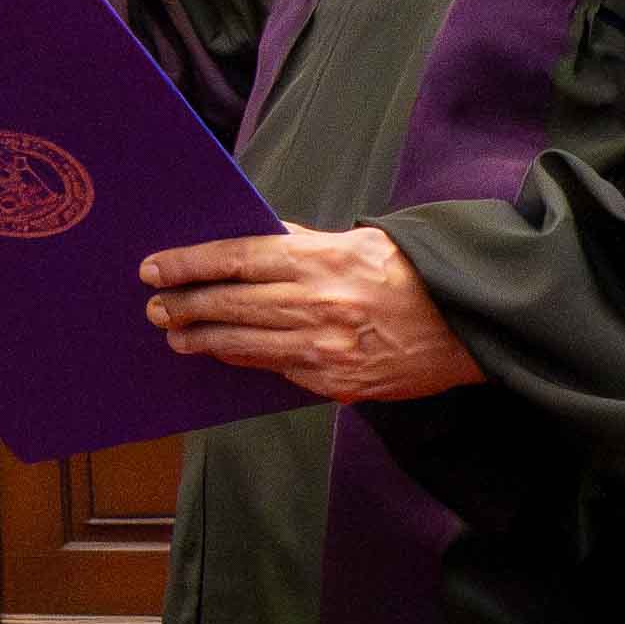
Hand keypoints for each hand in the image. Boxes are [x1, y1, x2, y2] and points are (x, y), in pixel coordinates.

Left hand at [139, 226, 474, 402]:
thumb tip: (251, 238)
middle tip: (154, 305)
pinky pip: (277, 370)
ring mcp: (326, 351)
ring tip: (175, 334)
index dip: (189, 264)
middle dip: (184, 305)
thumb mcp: (361, 241)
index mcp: (323, 261)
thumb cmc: (412, 275)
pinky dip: (245, 359)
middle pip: (231, 303)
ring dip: (202, 339)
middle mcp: (318, 306)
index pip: (237, 258)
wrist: (471, 326)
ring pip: (245, 344)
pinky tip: (223, 352)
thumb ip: (303, 243)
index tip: (155, 267)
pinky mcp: (337, 385)